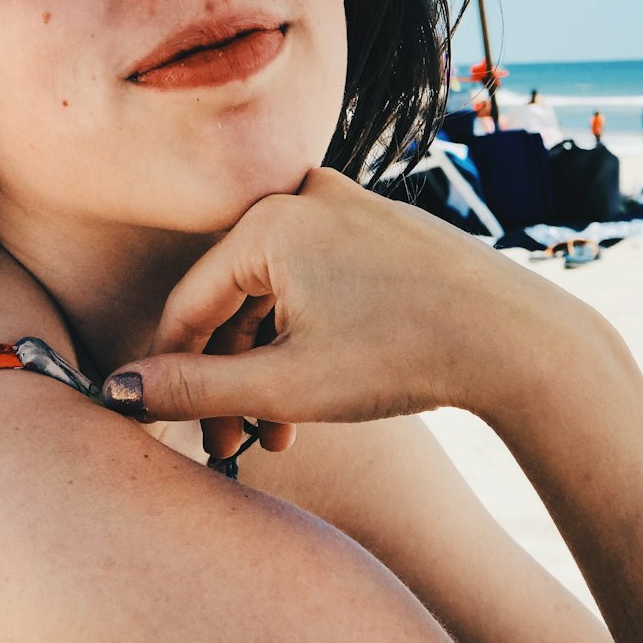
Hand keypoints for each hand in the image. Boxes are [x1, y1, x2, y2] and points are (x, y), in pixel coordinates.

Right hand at [104, 168, 581, 446]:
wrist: (522, 341)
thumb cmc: (404, 354)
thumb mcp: (287, 384)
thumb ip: (195, 387)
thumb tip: (119, 389)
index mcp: (269, 220)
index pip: (189, 303)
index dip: (170, 371)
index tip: (165, 424)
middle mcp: (303, 196)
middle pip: (233, 299)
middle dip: (228, 378)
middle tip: (232, 446)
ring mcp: (346, 205)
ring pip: (276, 293)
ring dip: (267, 364)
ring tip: (277, 432)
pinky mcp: (377, 225)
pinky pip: (315, 279)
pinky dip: (305, 333)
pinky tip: (313, 389)